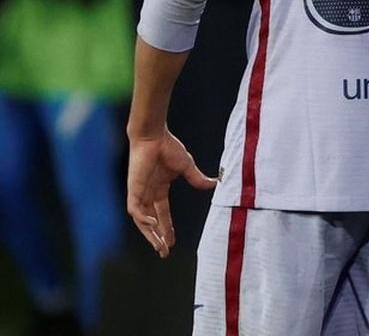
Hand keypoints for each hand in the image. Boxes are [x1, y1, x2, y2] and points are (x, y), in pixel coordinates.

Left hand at [126, 130, 216, 257]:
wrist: (154, 136)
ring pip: (142, 221)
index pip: (163, 214)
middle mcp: (148, 194)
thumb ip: (197, 178)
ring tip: (159, 246)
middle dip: (157, 238)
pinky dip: (142, 219)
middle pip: (151, 222)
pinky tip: (152, 225)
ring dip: (150, 234)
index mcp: (159, 189)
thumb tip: (215, 184)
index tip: (173, 243)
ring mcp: (140, 193)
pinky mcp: (134, 189)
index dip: (168, 228)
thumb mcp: (187, 166)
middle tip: (164, 252)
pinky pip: (135, 210)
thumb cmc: (168, 147)